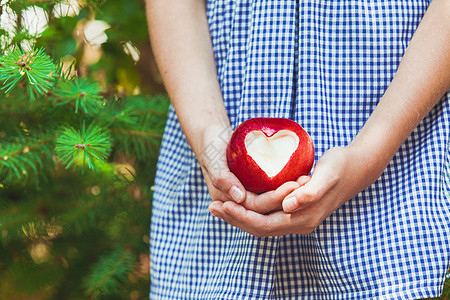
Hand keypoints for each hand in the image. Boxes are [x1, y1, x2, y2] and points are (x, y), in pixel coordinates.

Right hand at [198, 124, 300, 213]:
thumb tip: (239, 197)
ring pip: (274, 203)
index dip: (275, 198)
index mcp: (227, 204)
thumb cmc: (211, 146)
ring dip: (291, 193)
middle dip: (288, 197)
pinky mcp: (257, 188)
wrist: (213, 138)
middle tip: (306, 182)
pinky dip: (288, 186)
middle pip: (268, 209)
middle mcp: (240, 205)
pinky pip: (274, 191)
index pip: (256, 207)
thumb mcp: (214, 159)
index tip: (294, 185)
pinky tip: (303, 176)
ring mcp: (249, 197)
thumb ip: (223, 178)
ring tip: (308, 179)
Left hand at [208, 146, 372, 235]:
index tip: (221, 205)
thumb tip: (288, 205)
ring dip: (240, 216)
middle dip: (234, 218)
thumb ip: (310, 192)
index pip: (264, 224)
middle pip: (259, 228)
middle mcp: (298, 223)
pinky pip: (268, 215)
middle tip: (212, 207)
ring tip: (219, 205)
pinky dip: (250, 211)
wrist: (357, 168)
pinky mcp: (295, 210)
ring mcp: (297, 218)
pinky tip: (239, 200)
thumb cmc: (340, 167)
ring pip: (261, 223)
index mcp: (303, 218)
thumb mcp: (327, 175)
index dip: (240, 217)